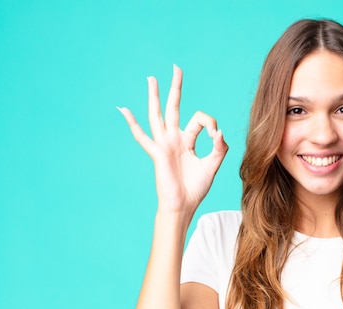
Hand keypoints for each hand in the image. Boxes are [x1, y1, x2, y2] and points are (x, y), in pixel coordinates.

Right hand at [118, 65, 227, 215]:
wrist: (183, 206)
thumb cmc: (195, 189)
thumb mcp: (212, 166)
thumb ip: (219, 149)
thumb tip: (218, 132)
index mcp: (188, 141)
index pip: (200, 120)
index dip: (211, 124)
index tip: (216, 136)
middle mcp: (174, 139)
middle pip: (174, 108)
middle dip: (176, 88)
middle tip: (176, 68)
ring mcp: (164, 144)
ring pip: (158, 115)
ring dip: (154, 96)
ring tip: (152, 78)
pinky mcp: (157, 153)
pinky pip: (143, 136)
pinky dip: (132, 124)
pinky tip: (123, 110)